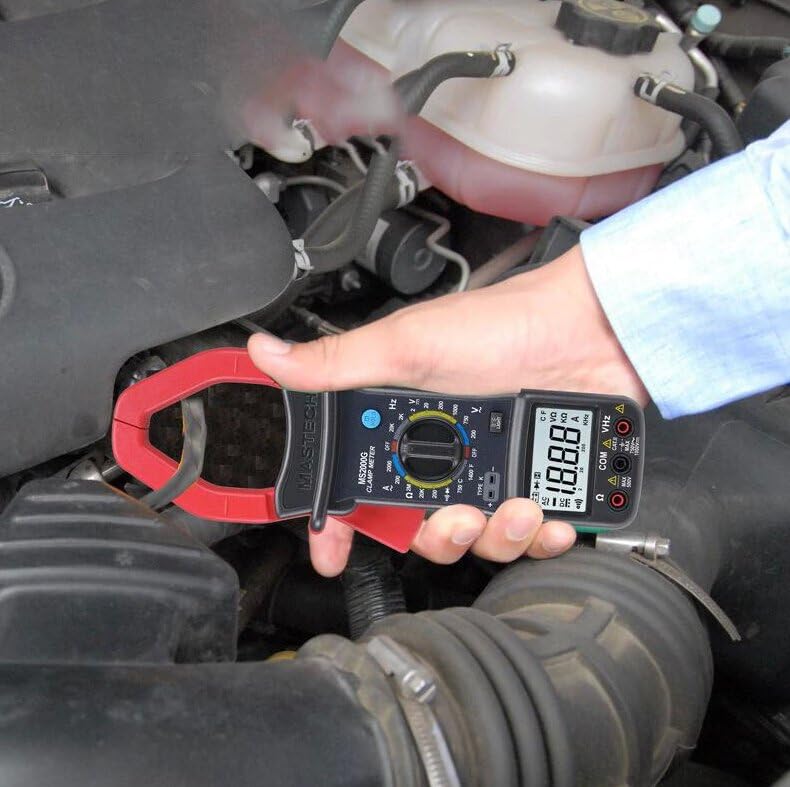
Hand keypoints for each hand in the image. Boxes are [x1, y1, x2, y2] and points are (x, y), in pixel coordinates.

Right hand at [249, 245, 648, 575]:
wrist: (589, 327)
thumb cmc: (502, 326)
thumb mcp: (408, 345)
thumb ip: (337, 364)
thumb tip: (269, 353)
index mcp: (404, 425)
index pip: (356, 486)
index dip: (338, 523)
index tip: (332, 550)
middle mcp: (445, 453)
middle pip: (418, 527)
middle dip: (436, 537)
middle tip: (457, 515)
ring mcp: (492, 471)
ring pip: (475, 539)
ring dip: (494, 536)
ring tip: (516, 506)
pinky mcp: (535, 482)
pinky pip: (529, 536)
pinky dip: (539, 536)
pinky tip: (547, 514)